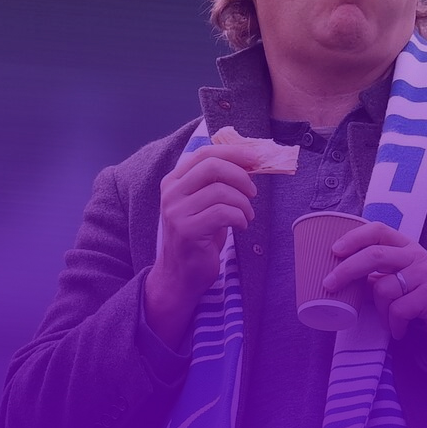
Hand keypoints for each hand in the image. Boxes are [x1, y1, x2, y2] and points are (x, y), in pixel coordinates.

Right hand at [144, 144, 258, 345]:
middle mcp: (171, 193)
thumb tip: (250, 161)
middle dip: (241, 176)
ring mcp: (176, 212)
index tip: (255, 158)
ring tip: (247, 215)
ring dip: (243, 203)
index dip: (233, 153)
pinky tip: (241, 226)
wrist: (181, 274)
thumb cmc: (199, 236)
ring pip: (221, 191)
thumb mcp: (205, 203)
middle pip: (212, 167)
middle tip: (253, 192)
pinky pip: (223, 213)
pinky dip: (240, 217)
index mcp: (174, 181)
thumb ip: (218, 182)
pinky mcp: (187, 230)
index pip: (205, 153)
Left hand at [323, 222, 426, 347]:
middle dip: (347, 270)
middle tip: (329, 285)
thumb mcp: (397, 279)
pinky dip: (394, 324)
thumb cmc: (419, 295)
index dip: (355, 237)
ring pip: (384, 289)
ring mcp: (426, 274)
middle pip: (375, 255)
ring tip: (388, 321)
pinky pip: (399, 310)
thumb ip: (373, 276)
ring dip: (380, 311)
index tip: (334, 250)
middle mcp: (416, 256)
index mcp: (405, 246)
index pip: (378, 231)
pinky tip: (400, 330)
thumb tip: (338, 277)